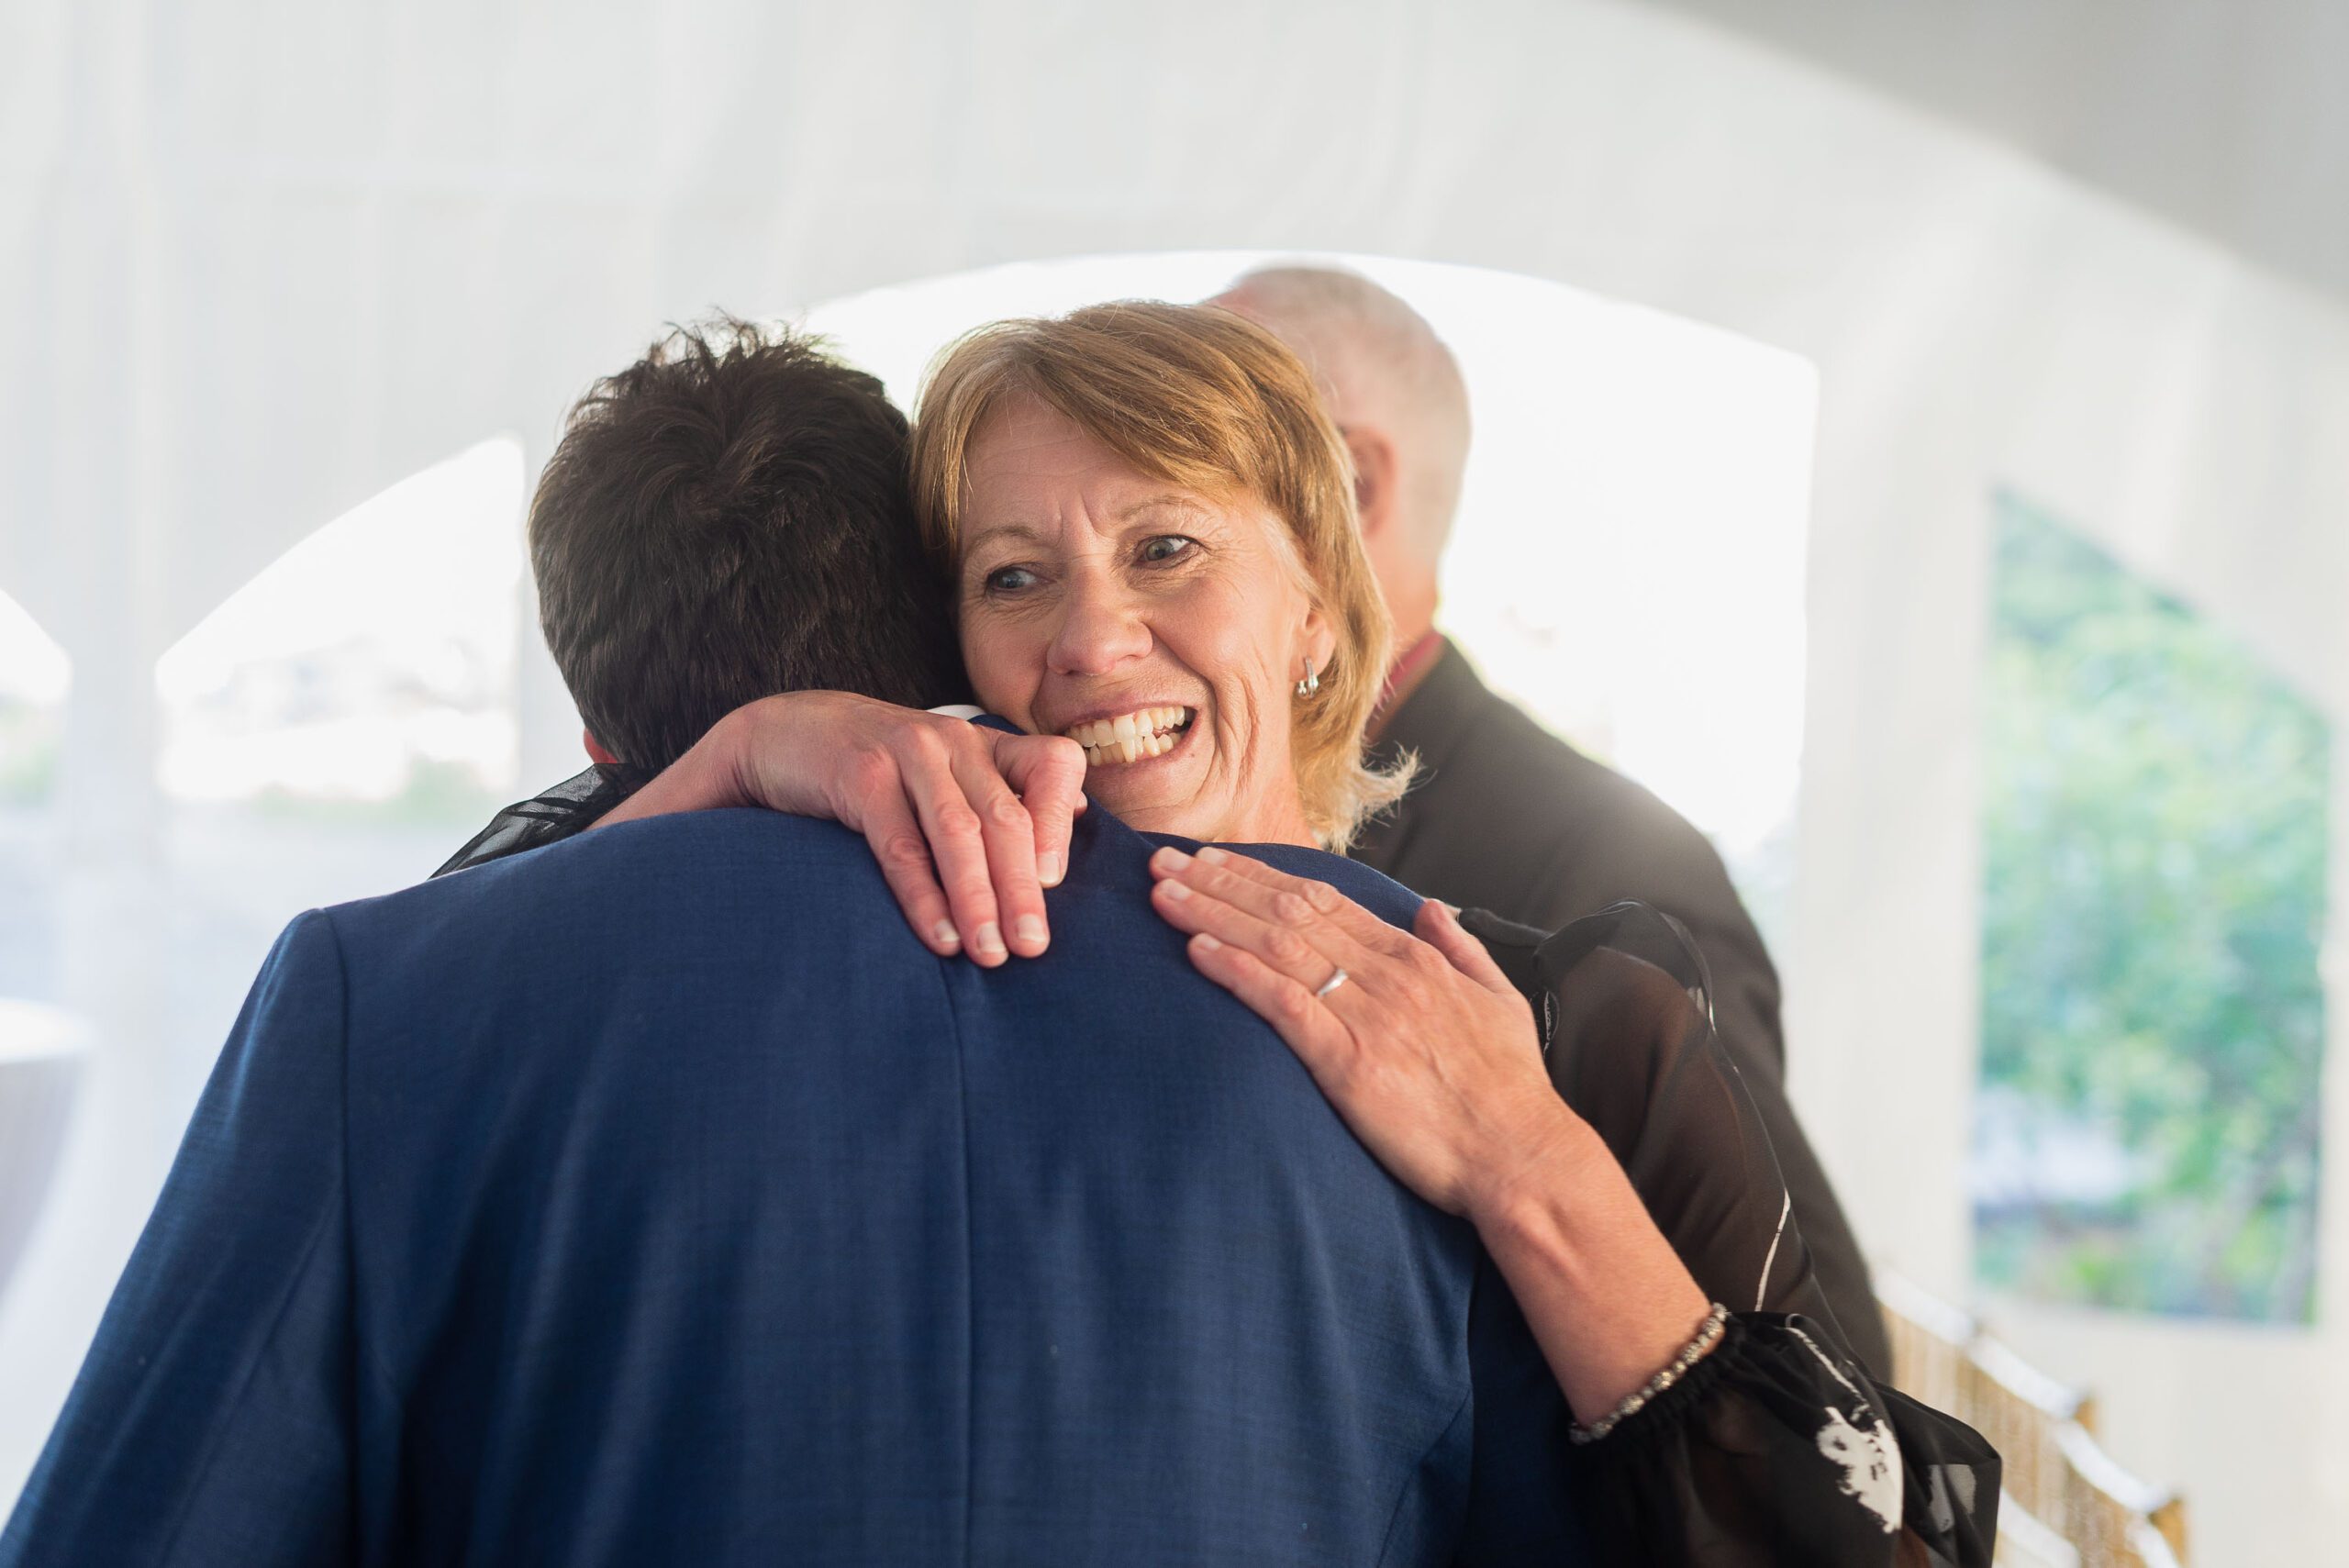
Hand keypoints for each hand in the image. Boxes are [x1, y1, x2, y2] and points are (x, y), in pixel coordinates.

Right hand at [599, 692, 1087, 965]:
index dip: (1061, 824)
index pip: (1053, 766)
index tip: (1057, 885)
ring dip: (978, 900)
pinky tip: (938, 936)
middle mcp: (953, 741)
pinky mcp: (860, 775)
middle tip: (1032, 949)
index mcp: (982, 744)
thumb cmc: (872, 769)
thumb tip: (1069, 834)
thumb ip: (998, 797)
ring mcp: (907, 753)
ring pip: (959, 833)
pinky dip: (922, 895)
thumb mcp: (940, 774)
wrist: (780, 733)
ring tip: (990, 955)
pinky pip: (901, 844)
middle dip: (1022, 890)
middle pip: (1006, 818)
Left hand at [1145, 844, 1585, 1219]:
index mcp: (1416, 958)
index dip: (1261, 876)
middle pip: (1286, 910)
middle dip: (1219, 881)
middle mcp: (1386, 973)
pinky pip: (1281, 1003)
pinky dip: (1236, 970)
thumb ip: (1462, 948)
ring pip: (1275, 945)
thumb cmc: (1511, 1090)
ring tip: (1162, 894)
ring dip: (1212, 913)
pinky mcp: (1347, 1062)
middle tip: (1164, 861)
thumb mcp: (1499, 999)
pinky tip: (1196, 950)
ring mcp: (1365, 1014)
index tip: (1215, 859)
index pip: (1323, 900)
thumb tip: (1432, 907)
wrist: (1521, 1156)